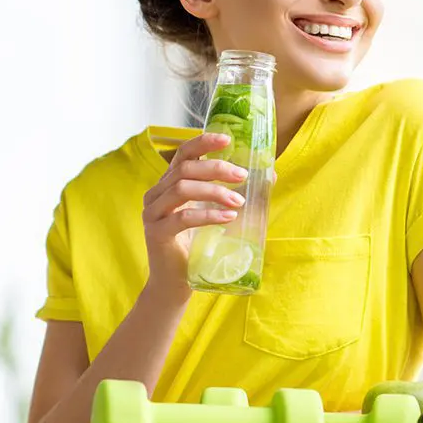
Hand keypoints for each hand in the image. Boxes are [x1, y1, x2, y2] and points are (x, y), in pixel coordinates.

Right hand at [141, 132, 247, 293]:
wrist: (175, 283)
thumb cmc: (196, 246)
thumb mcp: (214, 212)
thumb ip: (233, 192)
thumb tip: (270, 173)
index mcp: (168, 184)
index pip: (183, 154)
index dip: (203, 143)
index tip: (227, 139)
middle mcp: (156, 194)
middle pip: (185, 169)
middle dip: (217, 169)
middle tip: (243, 175)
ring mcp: (153, 213)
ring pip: (182, 189)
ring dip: (215, 192)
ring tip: (239, 201)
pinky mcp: (156, 233)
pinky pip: (183, 217)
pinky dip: (208, 214)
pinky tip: (228, 217)